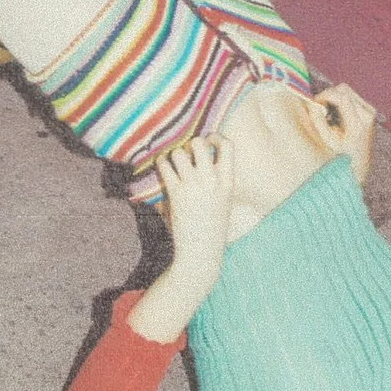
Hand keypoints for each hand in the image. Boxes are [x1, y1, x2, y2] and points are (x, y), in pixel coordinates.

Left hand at [156, 135, 235, 282]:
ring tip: (173, 162)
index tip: (208, 141)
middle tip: (186, 152)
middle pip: (199, 144)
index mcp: (227, 183)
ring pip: (179, 153)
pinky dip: (162, 163)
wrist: (202, 252)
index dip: (216, 138)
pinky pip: (165, 167)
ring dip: (174, 154)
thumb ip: (218, 182)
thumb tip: (203, 161)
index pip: (228, 147)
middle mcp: (211, 182)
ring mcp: (193, 187)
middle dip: (191, 143)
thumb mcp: (224, 203)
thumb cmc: (212, 228)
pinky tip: (163, 167)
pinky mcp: (176, 194)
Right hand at [312, 83, 377, 184]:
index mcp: (357, 123)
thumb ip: (318, 121)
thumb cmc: (341, 155)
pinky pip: (351, 96)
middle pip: (344, 89)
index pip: (341, 97)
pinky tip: (336, 114)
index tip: (314, 103)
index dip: (325, 95)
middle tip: (319, 107)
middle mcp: (367, 114)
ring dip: (334, 97)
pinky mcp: (369, 110)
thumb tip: (312, 104)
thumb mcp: (327, 140)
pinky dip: (340, 100)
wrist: (360, 163)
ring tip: (327, 113)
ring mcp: (370, 111)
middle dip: (328, 95)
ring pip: (347, 91)